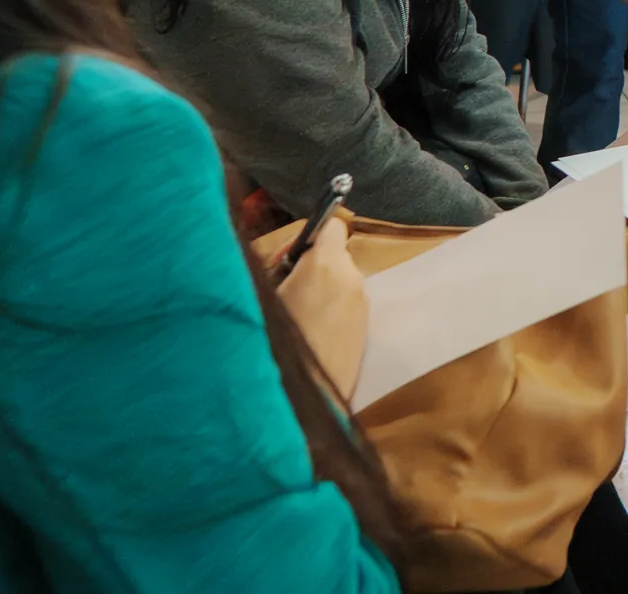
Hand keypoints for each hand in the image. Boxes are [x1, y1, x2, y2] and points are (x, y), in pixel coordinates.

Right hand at [276, 217, 367, 398]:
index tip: (291, 256)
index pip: (333, 225)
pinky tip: (309, 335)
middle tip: (285, 289)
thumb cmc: (272, 344)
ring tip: (294, 318)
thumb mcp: (262, 298)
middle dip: (312, 266)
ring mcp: (362, 306)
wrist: (301, 401)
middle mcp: (352, 279)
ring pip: (341, 283)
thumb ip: (276, 269)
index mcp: (325, 265)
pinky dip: (331, 311)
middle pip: (335, 256)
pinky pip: (347, 306)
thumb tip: (283, 259)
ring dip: (322, 290)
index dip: (312, 235)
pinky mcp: (365, 330)